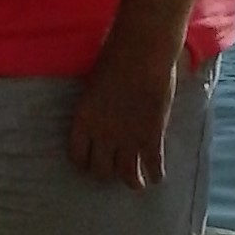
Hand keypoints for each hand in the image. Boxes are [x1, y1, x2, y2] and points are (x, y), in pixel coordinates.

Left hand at [68, 43, 177, 191]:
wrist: (141, 51)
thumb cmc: (115, 57)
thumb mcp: (94, 86)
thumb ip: (97, 107)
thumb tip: (103, 115)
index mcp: (83, 120)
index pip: (77, 156)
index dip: (84, 162)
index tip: (90, 162)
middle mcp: (102, 135)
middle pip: (100, 171)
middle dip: (106, 173)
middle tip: (114, 171)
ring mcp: (128, 139)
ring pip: (127, 175)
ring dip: (133, 181)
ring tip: (137, 183)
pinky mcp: (151, 137)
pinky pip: (153, 166)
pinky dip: (156, 174)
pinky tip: (157, 176)